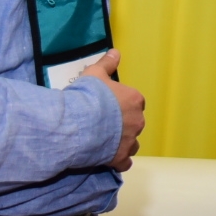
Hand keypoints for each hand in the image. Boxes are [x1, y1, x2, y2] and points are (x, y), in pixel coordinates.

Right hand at [81, 49, 144, 171]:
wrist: (78, 124)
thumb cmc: (88, 96)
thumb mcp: (94, 74)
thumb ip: (106, 63)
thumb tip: (115, 52)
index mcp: (135, 100)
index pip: (137, 103)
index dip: (124, 105)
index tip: (111, 107)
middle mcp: (137, 121)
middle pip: (135, 123)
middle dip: (123, 124)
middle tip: (104, 124)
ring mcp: (130, 141)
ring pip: (133, 144)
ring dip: (123, 143)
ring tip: (106, 142)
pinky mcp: (120, 158)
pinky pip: (125, 163)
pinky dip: (119, 162)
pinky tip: (108, 160)